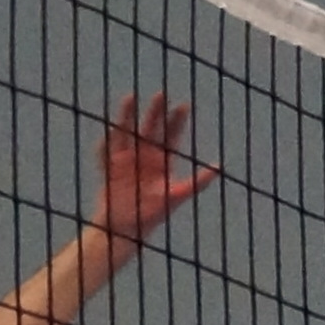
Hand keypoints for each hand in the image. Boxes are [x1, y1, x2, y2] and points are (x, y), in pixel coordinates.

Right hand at [90, 91, 218, 244]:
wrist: (126, 229)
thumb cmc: (153, 214)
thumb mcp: (177, 196)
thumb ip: (197, 183)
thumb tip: (219, 168)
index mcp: (162, 161)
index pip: (171, 136)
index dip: (177, 120)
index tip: (183, 105)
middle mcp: (144, 156)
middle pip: (150, 128)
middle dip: (155, 112)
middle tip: (161, 94)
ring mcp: (125, 159)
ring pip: (127, 132)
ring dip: (127, 116)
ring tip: (129, 97)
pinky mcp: (109, 168)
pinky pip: (105, 152)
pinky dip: (105, 143)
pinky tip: (108, 132)